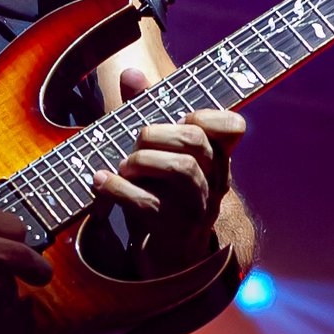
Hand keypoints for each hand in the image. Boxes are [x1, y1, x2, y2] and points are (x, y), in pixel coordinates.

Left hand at [91, 67, 246, 278]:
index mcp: (216, 159)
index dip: (204, 114)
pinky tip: (101, 182)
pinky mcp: (174, 233)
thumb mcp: (155, 154)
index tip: (178, 118)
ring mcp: (197, 209)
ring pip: (182, 170)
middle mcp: (213, 182)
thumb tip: (131, 72)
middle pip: (196, 141)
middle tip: (135, 143)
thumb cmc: (161, 195)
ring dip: (142, 160)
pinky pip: (150, 205)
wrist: (170, 261)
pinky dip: (118, 189)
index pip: (232, 126)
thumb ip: (145, 112)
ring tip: (123, 166)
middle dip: (156, 133)